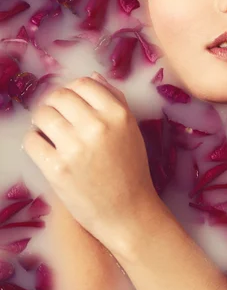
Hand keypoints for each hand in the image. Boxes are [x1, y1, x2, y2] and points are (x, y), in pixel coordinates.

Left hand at [23, 72, 159, 250]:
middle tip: (56, 116)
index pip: (83, 83)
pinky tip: (45, 149)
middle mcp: (97, 127)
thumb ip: (115, 101)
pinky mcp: (57, 169)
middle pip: (59, 96)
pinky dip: (34, 142)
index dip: (73, 89)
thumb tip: (93, 77)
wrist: (127, 212)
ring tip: (49, 132)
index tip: (71, 101)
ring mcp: (75, 148)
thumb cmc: (131, 170)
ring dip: (42, 121)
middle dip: (54, 103)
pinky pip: (32, 141)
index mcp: (118, 115)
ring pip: (42, 115)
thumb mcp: (131, 130)